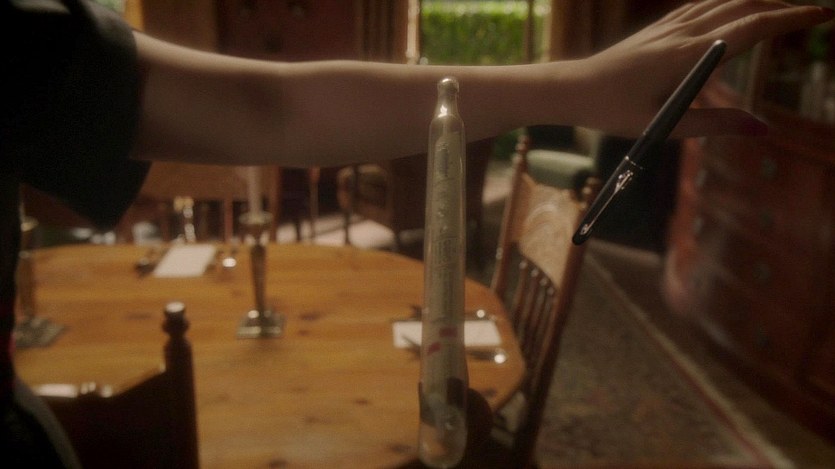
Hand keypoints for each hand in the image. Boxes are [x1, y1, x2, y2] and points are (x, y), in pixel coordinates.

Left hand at [577, 0, 833, 137]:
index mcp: (689, 55)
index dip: (794, 18)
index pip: (754, 27)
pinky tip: (738, 8)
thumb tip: (764, 130)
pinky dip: (731, 2)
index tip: (826, 15)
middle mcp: (682, 33)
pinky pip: (703, 5)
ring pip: (725, 1)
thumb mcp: (666, 126)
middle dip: (787, 7)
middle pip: (746, 6)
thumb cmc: (614, 112)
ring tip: (788, 10)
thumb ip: (717, 126)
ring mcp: (669, 26)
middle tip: (819, 13)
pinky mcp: (659, 28)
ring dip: (761, 1)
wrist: (572, 89)